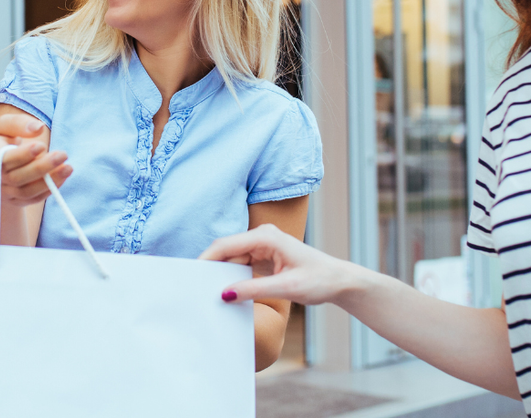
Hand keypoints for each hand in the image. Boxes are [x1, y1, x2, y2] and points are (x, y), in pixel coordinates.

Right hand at [0, 113, 71, 206]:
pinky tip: (63, 176)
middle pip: (17, 177)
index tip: (41, 145)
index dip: (22, 155)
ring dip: (49, 181)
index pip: (3, 159)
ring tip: (68, 168)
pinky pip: (34, 198)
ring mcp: (6, 191)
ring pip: (27, 191)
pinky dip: (49, 189)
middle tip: (63, 155)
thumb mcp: (4, 126)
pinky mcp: (18, 201)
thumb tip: (38, 128)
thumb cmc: (3, 140)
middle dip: (41, 167)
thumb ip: (18, 123)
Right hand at [199, 223, 368, 305]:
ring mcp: (263, 245)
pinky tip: (228, 289)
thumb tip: (225, 294)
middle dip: (212, 267)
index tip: (191, 274)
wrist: (339, 281)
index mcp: (266, 237)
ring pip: (233, 258)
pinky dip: (234, 276)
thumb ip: (253, 290)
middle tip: (196, 287)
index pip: (226, 245)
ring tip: (209, 290)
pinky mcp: (265, 255)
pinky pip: (242, 264)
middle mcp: (262, 236)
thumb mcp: (285, 288)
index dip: (206, 259)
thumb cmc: (319, 280)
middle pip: (226, 251)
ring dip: (223, 273)